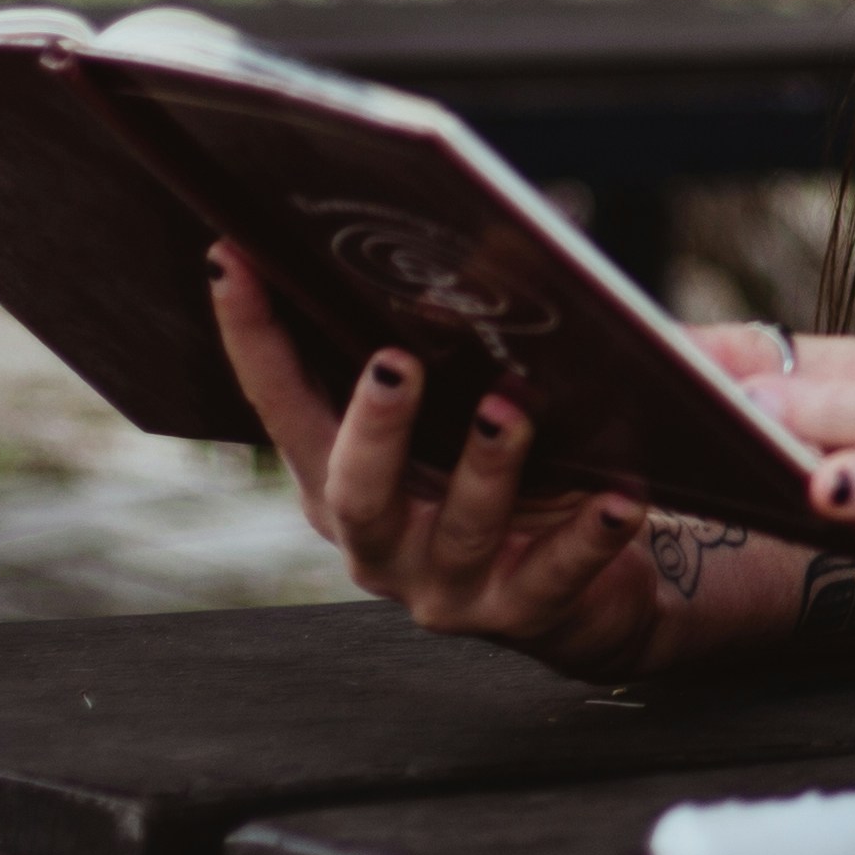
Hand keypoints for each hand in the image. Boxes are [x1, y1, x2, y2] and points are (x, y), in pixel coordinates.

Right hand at [211, 244, 671, 676]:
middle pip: (356, 488)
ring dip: (487, 466)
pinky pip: (558, 573)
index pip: (284, 404)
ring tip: (511, 408)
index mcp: (342, 477)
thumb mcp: (480, 400)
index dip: (253, 335)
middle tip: (395, 361)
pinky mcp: (524, 614)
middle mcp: (378, 539)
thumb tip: (499, 240)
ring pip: (459, 528)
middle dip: (373, 424)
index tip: (233, 256)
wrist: (591, 588)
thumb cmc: (521, 468)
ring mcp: (446, 584)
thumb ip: (474, 337)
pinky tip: (621, 495)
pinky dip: (591, 534)